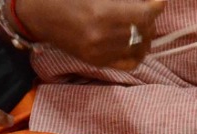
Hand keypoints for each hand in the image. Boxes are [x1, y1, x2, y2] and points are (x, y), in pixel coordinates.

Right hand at [17, 0, 163, 69]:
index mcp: (102, 13)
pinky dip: (137, 53)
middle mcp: (103, 37)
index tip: (158, 2)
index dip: (155, 7)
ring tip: (140, 26)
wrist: (38, 14)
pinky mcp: (97, 62)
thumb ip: (123, 0)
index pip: (144, 15)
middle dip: (149, 20)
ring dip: (145, 36)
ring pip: (140, 48)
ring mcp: (100, 52)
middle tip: (145, 11)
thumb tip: (150, 4)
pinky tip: (134, 43)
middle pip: (144, 32)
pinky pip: (129, 63)